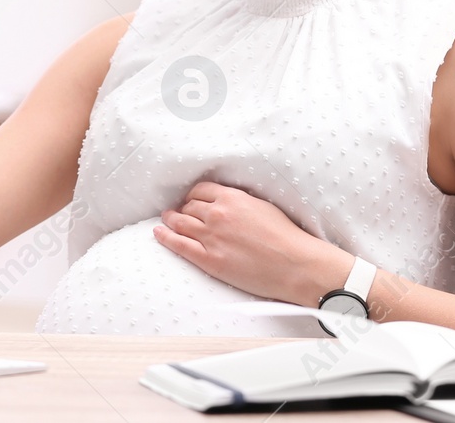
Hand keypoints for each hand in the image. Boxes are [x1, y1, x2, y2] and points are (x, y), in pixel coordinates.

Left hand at [153, 181, 349, 305]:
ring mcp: (211, 237)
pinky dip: (166, 237)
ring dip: (171, 220)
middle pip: (188, 206)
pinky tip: (159, 232)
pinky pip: (179, 245)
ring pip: (181, 223)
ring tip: (166, 220)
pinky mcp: (209, 259)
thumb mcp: (262, 206)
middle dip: (182, 208)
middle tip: (178, 212)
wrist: (295, 264)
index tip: (191, 200)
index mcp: (232, 198)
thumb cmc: (286, 236)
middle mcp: (217, 214)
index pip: (200, 190)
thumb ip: (239, 201)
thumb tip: (226, 201)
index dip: (193, 196)